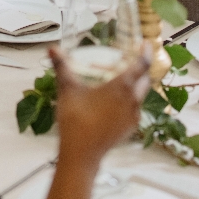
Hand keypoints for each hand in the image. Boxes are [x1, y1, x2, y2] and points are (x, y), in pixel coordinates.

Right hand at [50, 48, 149, 166]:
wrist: (81, 154)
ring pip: (142, 95)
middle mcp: (132, 100)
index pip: (142, 65)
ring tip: (121, 80)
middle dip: (142, 68)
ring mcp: (133, 116)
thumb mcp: (67, 89)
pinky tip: (116, 102)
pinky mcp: (130, 128)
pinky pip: (136, 109)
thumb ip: (61, 66)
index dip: (146, 52)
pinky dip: (131, 101)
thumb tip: (52, 49)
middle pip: (146, 79)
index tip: (145, 44)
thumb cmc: (75, 120)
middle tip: (130, 60)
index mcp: (122, 87)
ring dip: (137, 85)